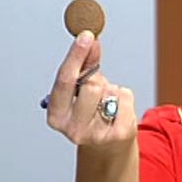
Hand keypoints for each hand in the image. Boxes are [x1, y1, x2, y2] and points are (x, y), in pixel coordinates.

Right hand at [45, 30, 136, 152]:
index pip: (65, 81)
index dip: (76, 56)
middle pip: (91, 85)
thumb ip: (83, 66)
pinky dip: (125, 97)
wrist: (108, 146)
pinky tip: (118, 110)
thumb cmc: (90, 114)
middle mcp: (72, 129)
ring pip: (110, 89)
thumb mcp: (80, 91)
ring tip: (106, 103)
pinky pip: (126, 97)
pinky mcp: (118, 134)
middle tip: (97, 85)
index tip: (86, 35)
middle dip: (97, 79)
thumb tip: (90, 40)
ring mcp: (97, 134)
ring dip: (111, 89)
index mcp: (56, 117)